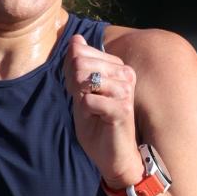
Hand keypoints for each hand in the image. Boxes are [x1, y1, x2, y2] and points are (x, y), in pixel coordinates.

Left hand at [64, 36, 140, 192]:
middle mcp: (125, 73)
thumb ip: (77, 66)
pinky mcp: (122, 106)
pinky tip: (98, 120)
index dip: (71, 76)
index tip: (83, 94)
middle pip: (80, 63)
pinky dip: (86, 113)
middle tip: (87, 106)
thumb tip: (75, 39)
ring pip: (84, 79)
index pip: (80, 53)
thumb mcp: (81, 92)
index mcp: (117, 67)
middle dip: (74, 87)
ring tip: (94, 113)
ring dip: (81, 100)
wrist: (113, 156)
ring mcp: (125, 88)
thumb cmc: (98, 126)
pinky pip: (88, 100)